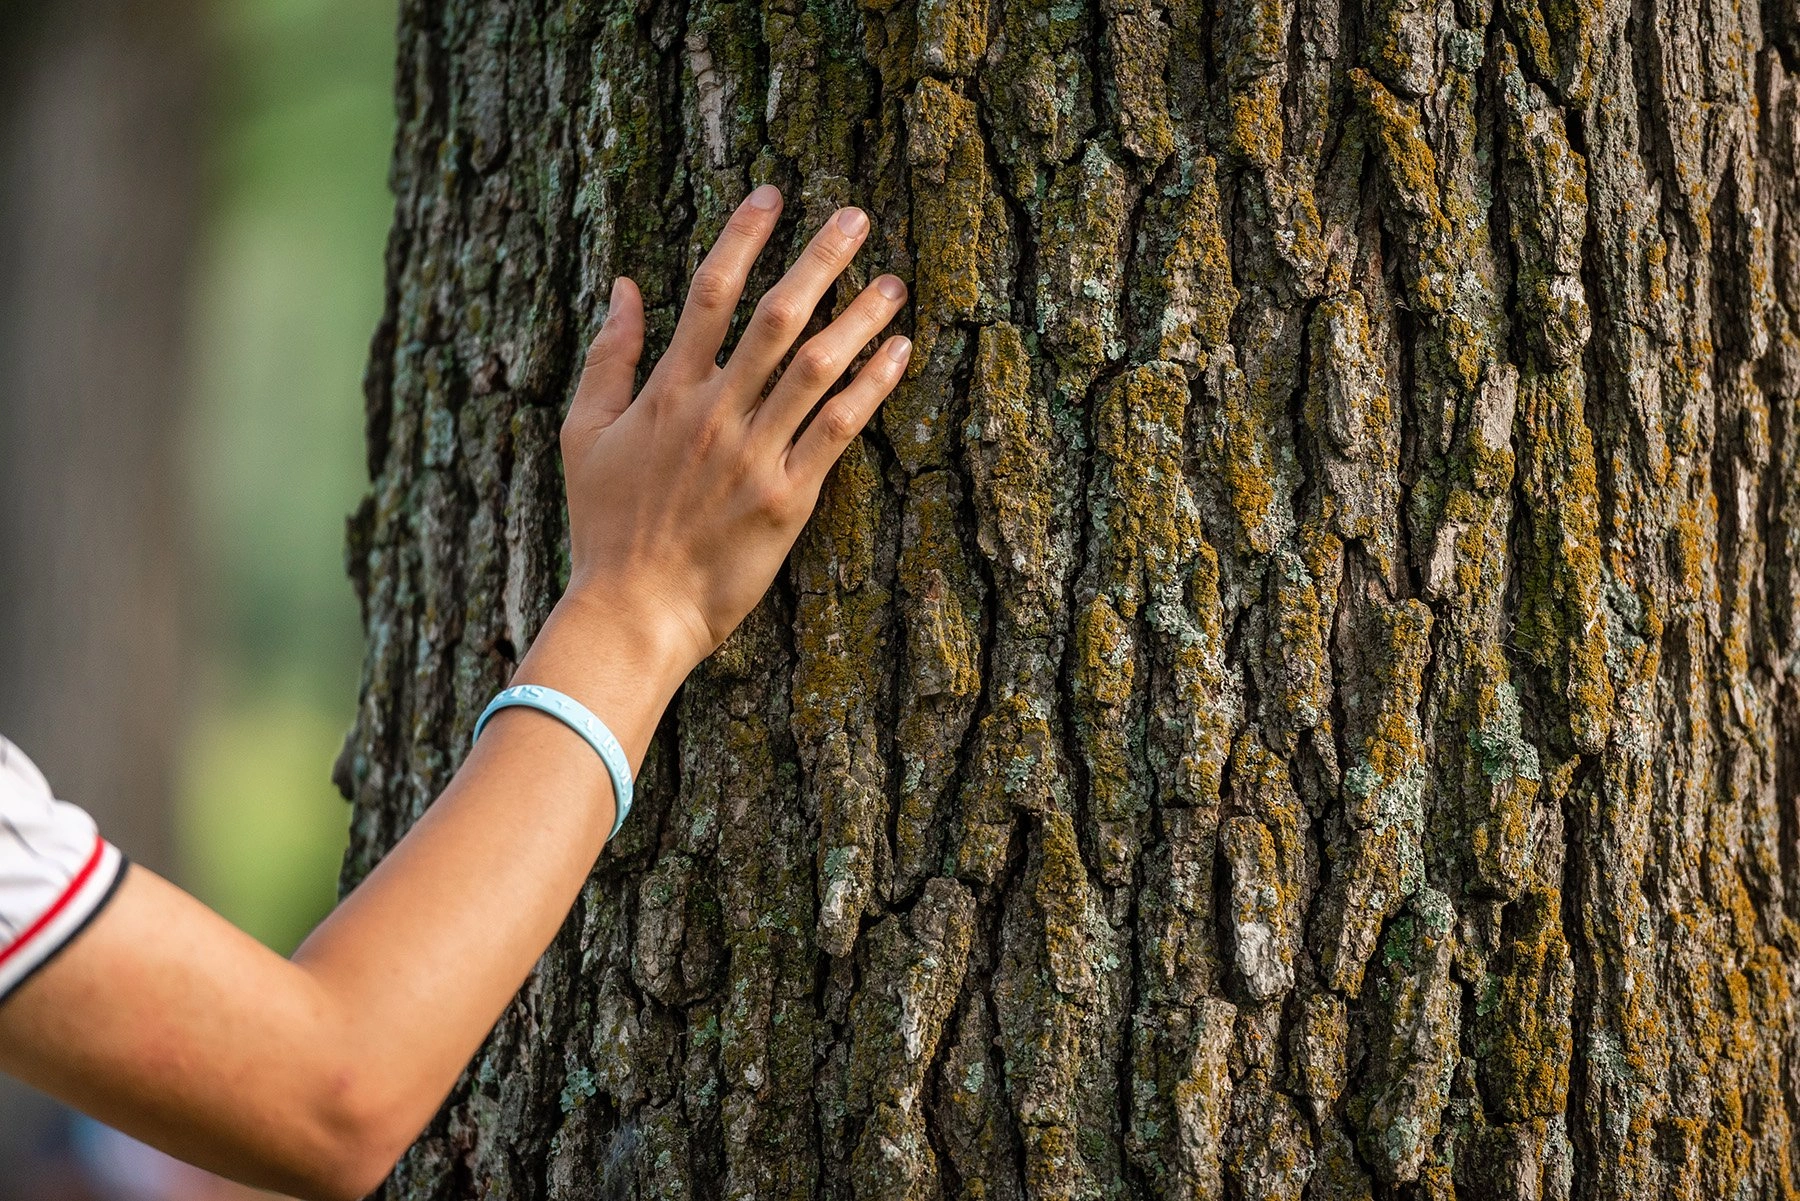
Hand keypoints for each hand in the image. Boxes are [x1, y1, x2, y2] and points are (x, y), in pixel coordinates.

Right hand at [557, 184, 910, 675]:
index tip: (773, 195)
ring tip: (894, 281)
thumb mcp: (584, 434)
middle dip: (818, 259)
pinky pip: (838, 429)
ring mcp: (753, 454)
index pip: (709, 293)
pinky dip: (871, 387)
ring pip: (816, 367)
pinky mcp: (788, 497)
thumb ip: (608, 356)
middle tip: (856, 216)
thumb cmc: (604, 526)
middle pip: (775, 316)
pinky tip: (900, 353)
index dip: (743, 237)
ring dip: (859, 317)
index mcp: (666, 392)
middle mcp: (713, 413)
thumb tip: (624, 286)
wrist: (633, 610)